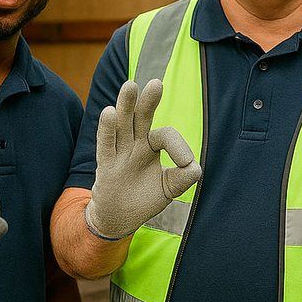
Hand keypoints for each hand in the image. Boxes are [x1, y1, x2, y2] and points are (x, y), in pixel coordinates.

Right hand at [84, 79, 200, 239]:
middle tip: (157, 83)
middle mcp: (134, 144)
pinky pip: (106, 144)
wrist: (118, 218)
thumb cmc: (144, 198)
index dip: (178, 146)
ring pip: (122, 124)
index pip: (164, 135)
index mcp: (150, 146)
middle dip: (148, 101)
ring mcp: (119, 153)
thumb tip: (196, 168)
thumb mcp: (168, 189)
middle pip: (141, 118)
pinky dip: (107, 129)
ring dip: (126, 105)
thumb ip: (182, 179)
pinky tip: (109, 112)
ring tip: (131, 85)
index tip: (187, 162)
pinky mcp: (105, 165)